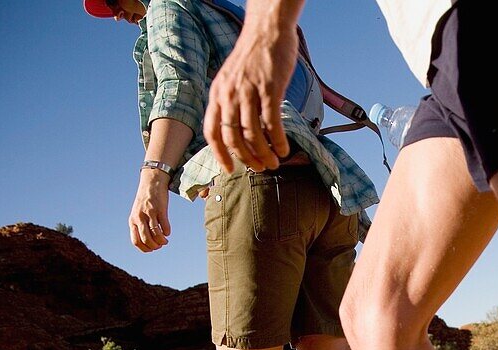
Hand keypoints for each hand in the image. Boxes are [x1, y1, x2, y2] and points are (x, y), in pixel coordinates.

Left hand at [129, 169, 171, 251]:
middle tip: (160, 245)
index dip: (145, 248)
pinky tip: (167, 231)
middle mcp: (139, 217)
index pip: (136, 241)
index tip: (152, 248)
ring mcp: (149, 213)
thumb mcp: (138, 214)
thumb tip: (147, 243)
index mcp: (133, 221)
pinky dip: (167, 232)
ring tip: (165, 241)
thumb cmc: (146, 201)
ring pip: (156, 234)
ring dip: (162, 241)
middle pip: (146, 239)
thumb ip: (140, 226)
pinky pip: (164, 226)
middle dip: (155, 246)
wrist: (152, 183)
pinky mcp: (160, 209)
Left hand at [204, 14, 296, 172]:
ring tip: (274, 162)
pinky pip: (272, 123)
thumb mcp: (232, 79)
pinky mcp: (269, 89)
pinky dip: (278, 140)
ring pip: (253, 135)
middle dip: (247, 159)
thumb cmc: (253, 56)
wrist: (267, 30)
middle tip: (260, 168)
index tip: (231, 169)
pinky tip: (284, 149)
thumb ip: (231, 102)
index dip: (221, 154)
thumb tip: (238, 130)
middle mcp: (229, 95)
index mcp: (218, 94)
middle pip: (233, 138)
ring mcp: (249, 92)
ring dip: (264, 154)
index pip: (213, 132)